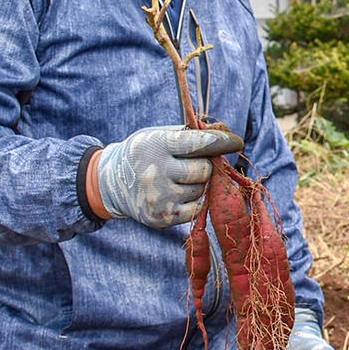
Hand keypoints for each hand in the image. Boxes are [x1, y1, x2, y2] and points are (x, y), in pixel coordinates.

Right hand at [95, 126, 242, 227]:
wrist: (111, 183)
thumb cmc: (145, 153)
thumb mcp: (161, 135)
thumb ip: (193, 133)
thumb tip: (226, 132)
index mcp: (157, 145)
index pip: (199, 143)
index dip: (222, 141)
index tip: (237, 142)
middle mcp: (156, 171)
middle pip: (205, 170)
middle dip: (205, 165)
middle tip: (192, 163)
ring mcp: (159, 197)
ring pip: (202, 189)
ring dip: (199, 184)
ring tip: (178, 179)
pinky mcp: (163, 217)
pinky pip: (197, 208)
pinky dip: (194, 200)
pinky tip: (177, 193)